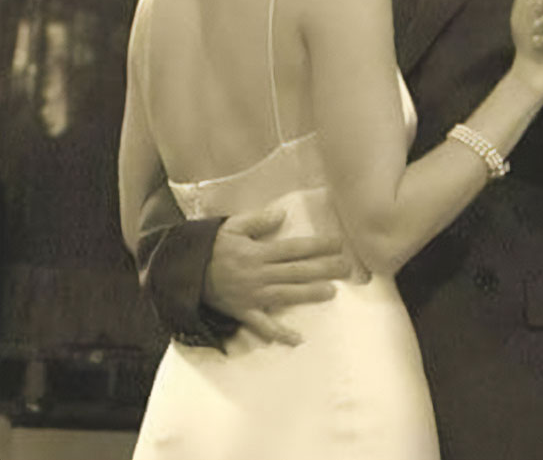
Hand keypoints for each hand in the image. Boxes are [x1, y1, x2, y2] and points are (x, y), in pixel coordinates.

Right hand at [203, 208, 350, 345]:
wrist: (184, 273)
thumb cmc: (211, 247)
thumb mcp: (231, 226)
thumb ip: (258, 221)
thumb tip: (282, 214)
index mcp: (258, 252)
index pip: (294, 248)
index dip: (317, 246)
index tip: (338, 243)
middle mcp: (259, 274)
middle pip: (297, 271)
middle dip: (323, 269)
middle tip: (347, 268)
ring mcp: (252, 295)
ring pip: (287, 295)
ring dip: (310, 294)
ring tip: (332, 292)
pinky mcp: (243, 312)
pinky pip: (263, 326)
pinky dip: (279, 334)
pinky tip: (298, 339)